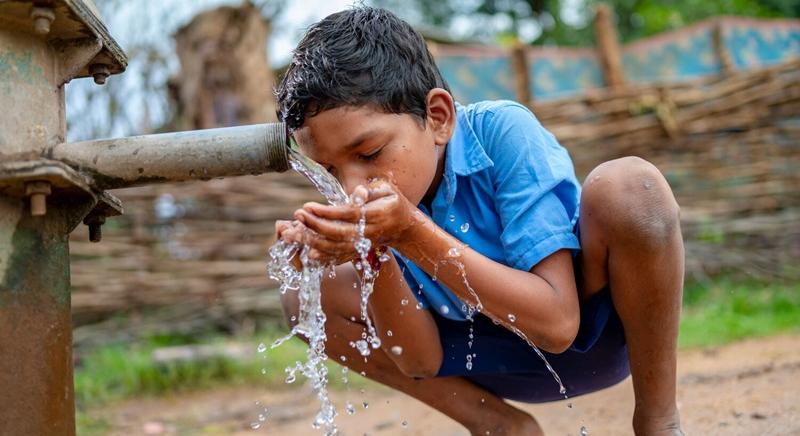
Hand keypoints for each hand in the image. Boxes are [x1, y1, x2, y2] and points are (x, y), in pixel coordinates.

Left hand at [291, 179, 421, 262]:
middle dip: (316, 226)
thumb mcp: (387, 189)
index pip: (348, 214)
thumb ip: (371, 190)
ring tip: (295, 232)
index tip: (307, 206)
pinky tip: (308, 253)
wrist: (405, 228)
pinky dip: (325, 257)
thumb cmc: (393, 202)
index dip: (327, 212)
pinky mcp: (360, 252)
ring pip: (338, 248)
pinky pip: (341, 258)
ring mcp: (365, 245)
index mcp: (378, 214)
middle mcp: (371, 232)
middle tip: (298, 215)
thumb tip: (358, 193)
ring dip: (314, 242)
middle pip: (340, 234)